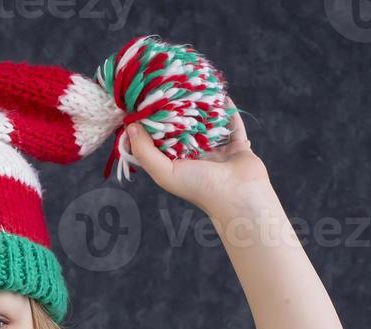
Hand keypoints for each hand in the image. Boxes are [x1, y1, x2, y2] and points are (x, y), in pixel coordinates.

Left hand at [124, 99, 271, 216]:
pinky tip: (223, 96)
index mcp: (178, 165)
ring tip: (196, 89)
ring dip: (204, 110)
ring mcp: (218, 153)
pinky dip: (230, 111)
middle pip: (185, 130)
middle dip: (178, 112)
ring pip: (209, 126)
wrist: (239, 197)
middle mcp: (197, 159)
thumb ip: (145, 151)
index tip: (145, 104)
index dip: (153, 125)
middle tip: (169, 88)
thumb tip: (131, 126)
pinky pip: (233, 125)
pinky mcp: (237, 147)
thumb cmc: (200, 188)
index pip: (161, 141)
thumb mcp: (164, 172)